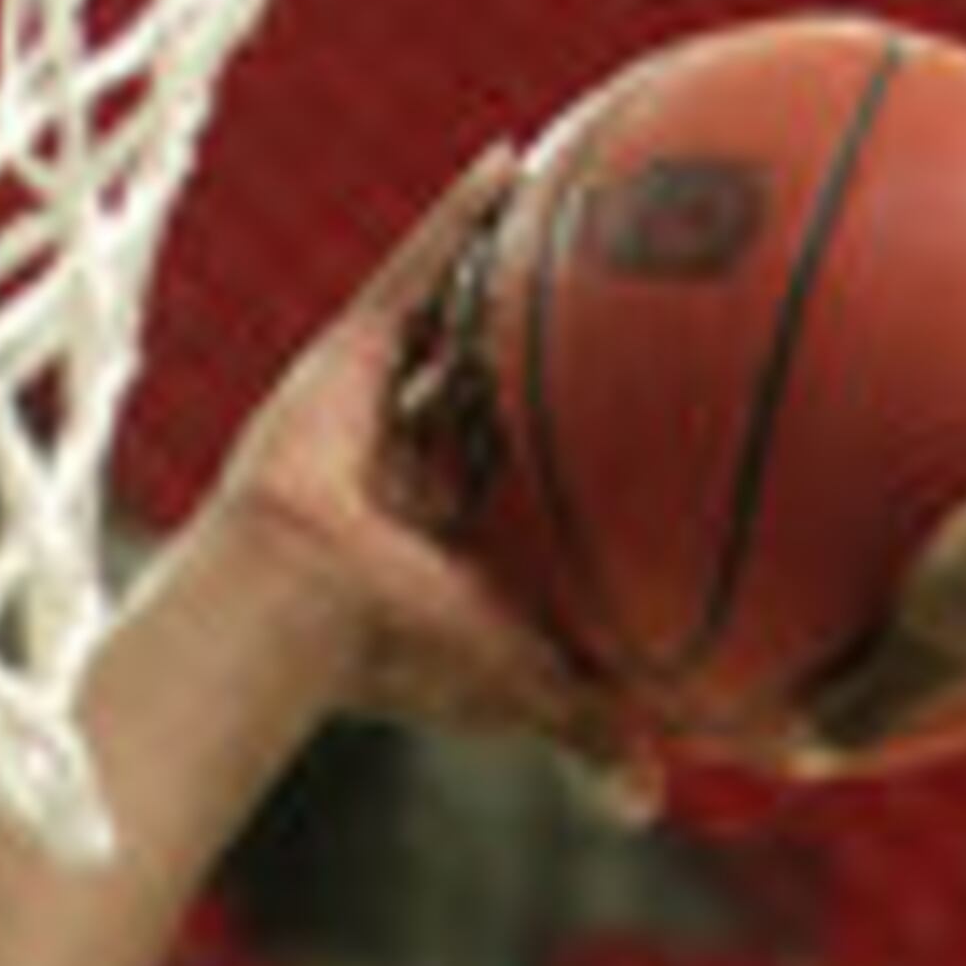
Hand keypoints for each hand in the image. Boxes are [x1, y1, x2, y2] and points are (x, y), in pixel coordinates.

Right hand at [205, 160, 648, 775]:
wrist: (300, 609)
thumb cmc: (396, 657)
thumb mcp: (520, 684)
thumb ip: (591, 730)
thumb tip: (666, 803)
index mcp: (451, 538)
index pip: (521, 484)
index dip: (570, 453)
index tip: (633, 422)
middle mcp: (413, 466)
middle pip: (484, 389)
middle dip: (532, 348)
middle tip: (613, 292)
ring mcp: (374, 407)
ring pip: (448, 322)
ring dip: (499, 267)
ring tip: (568, 199)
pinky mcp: (342, 357)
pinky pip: (413, 272)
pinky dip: (459, 219)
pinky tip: (516, 161)